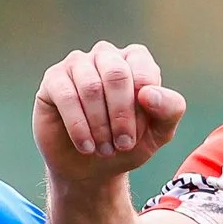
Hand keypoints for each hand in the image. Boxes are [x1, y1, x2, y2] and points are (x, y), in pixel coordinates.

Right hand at [35, 41, 186, 184]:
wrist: (91, 168)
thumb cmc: (126, 144)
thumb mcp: (158, 133)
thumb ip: (169, 109)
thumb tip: (148, 93)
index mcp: (135, 59)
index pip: (143, 73)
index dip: (142, 109)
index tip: (139, 136)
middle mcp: (106, 55)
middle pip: (116, 74)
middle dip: (121, 115)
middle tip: (122, 144)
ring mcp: (77, 64)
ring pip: (91, 86)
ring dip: (100, 125)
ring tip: (104, 149)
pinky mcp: (53, 81)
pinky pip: (66, 96)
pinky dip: (78, 126)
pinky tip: (86, 146)